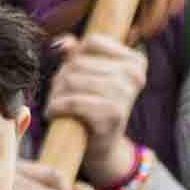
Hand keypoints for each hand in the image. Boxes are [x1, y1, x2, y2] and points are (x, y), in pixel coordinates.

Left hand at [43, 37, 148, 187]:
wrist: (103, 147)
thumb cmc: (93, 105)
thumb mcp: (89, 75)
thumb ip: (77, 53)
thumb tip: (63, 42)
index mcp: (135, 61)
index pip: (93, 42)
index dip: (74, 56)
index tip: (73, 73)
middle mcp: (134, 75)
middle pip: (78, 62)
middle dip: (61, 78)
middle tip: (60, 94)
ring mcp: (125, 94)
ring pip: (71, 80)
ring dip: (56, 93)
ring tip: (58, 104)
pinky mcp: (112, 113)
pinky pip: (72, 101)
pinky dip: (56, 107)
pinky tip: (54, 113)